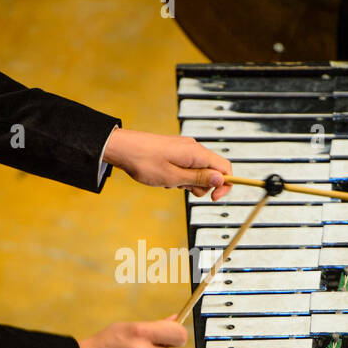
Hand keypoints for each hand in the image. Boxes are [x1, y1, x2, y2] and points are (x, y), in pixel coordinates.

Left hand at [103, 128, 232, 199]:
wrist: (122, 149)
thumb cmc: (143, 161)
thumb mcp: (173, 177)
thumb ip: (199, 179)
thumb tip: (222, 180)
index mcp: (196, 153)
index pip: (225, 168)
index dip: (224, 185)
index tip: (214, 198)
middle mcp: (194, 149)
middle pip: (212, 172)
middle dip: (201, 186)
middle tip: (181, 188)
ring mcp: (185, 150)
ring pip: (198, 171)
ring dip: (188, 182)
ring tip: (169, 182)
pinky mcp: (176, 152)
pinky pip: (187, 167)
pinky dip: (180, 176)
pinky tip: (165, 178)